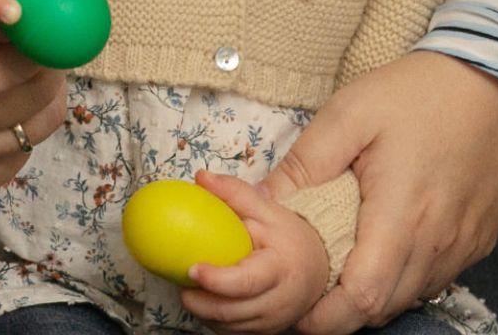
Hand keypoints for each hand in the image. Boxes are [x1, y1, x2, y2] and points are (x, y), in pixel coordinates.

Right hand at [0, 0, 67, 202]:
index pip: (6, 67)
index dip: (37, 38)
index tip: (38, 11)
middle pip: (34, 92)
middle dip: (48, 54)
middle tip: (41, 29)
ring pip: (39, 121)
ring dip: (43, 86)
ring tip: (23, 60)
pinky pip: (27, 148)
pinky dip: (26, 118)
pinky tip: (2, 97)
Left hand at [180, 171, 329, 333]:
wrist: (318, 267)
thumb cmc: (289, 237)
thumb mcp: (265, 210)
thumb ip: (234, 193)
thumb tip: (201, 178)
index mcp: (279, 269)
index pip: (246, 282)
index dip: (217, 280)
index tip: (192, 269)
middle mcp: (279, 301)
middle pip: (232, 311)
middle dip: (199, 302)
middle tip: (179, 281)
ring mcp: (273, 322)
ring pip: (229, 327)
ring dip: (204, 312)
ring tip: (189, 290)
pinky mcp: (266, 332)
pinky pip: (233, 334)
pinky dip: (215, 321)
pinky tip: (206, 301)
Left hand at [264, 51, 497, 333]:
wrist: (495, 79)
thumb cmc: (419, 92)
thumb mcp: (349, 114)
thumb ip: (304, 164)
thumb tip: (262, 203)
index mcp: (402, 214)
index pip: (362, 297)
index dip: (324, 317)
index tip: (294, 310)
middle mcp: (439, 241)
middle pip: (383, 307)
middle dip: (340, 313)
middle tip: (307, 292)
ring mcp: (464, 245)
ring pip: (410, 296)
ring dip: (373, 294)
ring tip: (340, 269)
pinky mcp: (478, 240)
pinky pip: (436, 278)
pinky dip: (403, 278)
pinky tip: (381, 249)